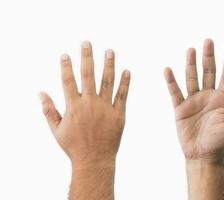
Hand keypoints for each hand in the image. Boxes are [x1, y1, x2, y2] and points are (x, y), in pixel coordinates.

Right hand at [39, 41, 129, 167]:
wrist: (94, 160)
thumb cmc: (74, 146)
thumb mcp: (56, 130)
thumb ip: (49, 110)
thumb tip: (40, 93)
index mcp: (74, 107)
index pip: (68, 81)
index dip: (66, 66)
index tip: (66, 54)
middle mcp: (90, 104)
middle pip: (88, 75)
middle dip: (87, 58)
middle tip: (87, 43)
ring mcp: (105, 108)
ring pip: (108, 82)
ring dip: (109, 65)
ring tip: (110, 51)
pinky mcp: (119, 115)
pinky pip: (122, 95)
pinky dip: (125, 83)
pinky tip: (127, 71)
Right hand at [165, 39, 223, 161]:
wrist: (202, 155)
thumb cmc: (220, 143)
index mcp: (222, 100)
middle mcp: (207, 97)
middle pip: (209, 72)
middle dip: (209, 57)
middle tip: (208, 41)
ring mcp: (193, 101)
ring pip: (192, 78)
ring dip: (191, 64)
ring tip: (191, 50)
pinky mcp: (180, 108)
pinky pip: (175, 92)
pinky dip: (171, 81)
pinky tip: (168, 70)